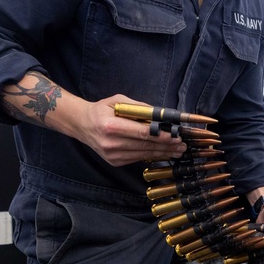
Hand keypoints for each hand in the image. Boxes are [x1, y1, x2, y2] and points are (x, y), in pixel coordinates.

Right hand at [72, 93, 188, 165]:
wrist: (81, 125)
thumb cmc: (101, 110)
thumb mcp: (118, 101)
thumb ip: (139, 108)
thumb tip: (161, 114)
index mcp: (111, 126)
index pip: (142, 133)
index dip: (161, 136)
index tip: (176, 136)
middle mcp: (111, 143)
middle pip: (145, 146)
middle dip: (167, 146)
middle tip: (182, 144)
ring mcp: (112, 155)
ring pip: (143, 154)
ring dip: (163, 153)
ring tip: (178, 150)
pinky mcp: (114, 162)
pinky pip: (138, 158)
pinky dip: (152, 155)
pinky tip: (164, 153)